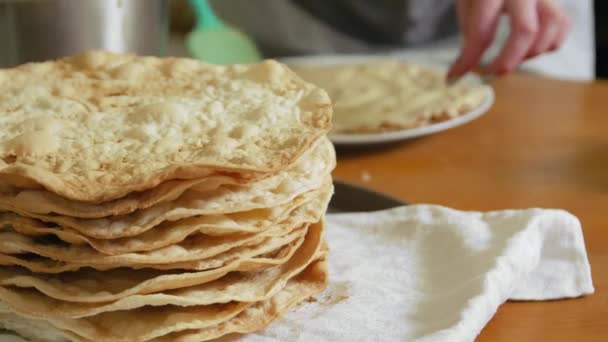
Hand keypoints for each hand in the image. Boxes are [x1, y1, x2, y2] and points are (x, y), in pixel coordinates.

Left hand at [447, 0, 569, 78]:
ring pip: (551, 27)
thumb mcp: (466, 2)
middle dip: (507, 61)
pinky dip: (549, 42)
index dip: (469, 58)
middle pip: (525, 31)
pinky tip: (528, 47)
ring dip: (531, 52)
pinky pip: (562, 24)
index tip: (457, 75)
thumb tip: (465, 66)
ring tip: (511, 57)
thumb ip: (469, 30)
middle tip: (491, 73)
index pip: (482, 30)